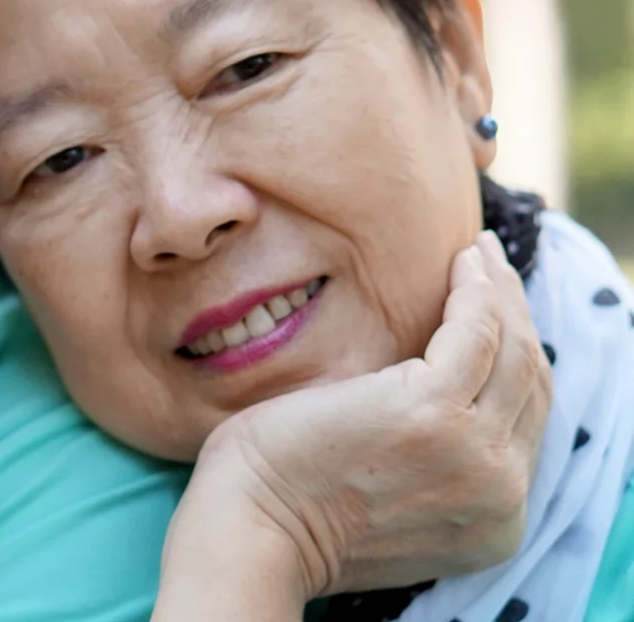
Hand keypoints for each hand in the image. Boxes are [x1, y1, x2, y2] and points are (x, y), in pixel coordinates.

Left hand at [157, 231, 550, 614]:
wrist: (251, 528)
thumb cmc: (288, 503)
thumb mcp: (387, 494)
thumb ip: (429, 461)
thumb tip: (422, 401)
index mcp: (492, 520)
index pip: (524, 422)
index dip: (516, 361)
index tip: (495, 311)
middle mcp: (499, 492)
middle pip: (529, 383)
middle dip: (517, 316)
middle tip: (491, 266)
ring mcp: (472, 453)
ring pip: (512, 352)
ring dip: (501, 292)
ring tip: (477, 253)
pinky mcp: (432, 412)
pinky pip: (475, 332)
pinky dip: (477, 291)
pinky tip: (460, 261)